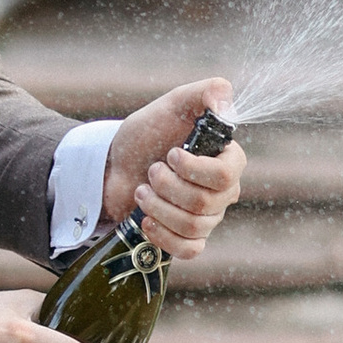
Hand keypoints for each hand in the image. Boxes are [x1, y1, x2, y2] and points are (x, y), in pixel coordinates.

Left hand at [99, 79, 244, 260]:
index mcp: (228, 160)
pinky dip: (163, 236)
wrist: (115, 165)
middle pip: (204, 203)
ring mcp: (207, 218)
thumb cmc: (148, 133)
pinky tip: (146, 220)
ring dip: (158, 206)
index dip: (194, 169)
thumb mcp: (173, 104)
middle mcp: (223, 192)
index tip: (170, 154)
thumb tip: (225, 100)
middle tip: (151, 170)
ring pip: (192, 226)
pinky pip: (189, 250)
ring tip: (142, 191)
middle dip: (167, 186)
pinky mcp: (187, 238)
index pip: (227, 175)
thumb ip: (204, 92)